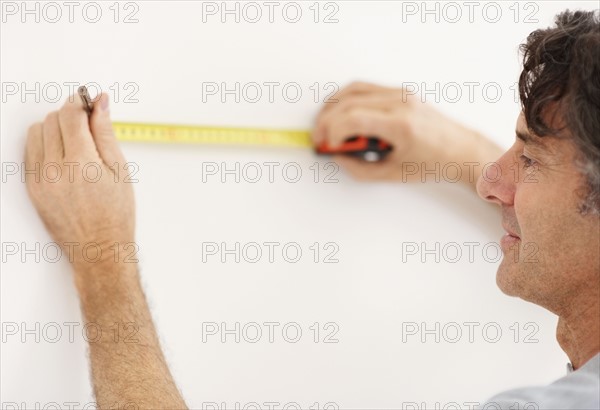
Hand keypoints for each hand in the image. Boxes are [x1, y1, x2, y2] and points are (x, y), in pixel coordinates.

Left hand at [25, 93, 134, 269]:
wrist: (99, 249)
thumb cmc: (116, 215)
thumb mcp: (120, 170)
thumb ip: (106, 133)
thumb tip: (100, 104)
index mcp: (82, 163)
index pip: (70, 115)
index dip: (81, 103)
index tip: (89, 102)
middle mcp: (55, 170)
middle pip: (52, 120)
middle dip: (70, 117)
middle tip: (88, 127)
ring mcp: (39, 179)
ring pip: (37, 132)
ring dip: (54, 129)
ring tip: (75, 144)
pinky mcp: (31, 188)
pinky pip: (30, 151)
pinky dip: (44, 146)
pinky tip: (63, 156)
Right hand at [312, 82, 494, 184]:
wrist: (461, 149)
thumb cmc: (434, 163)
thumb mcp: (393, 174)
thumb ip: (360, 169)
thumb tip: (337, 157)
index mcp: (401, 125)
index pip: (353, 118)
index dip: (332, 132)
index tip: (327, 145)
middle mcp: (400, 103)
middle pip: (348, 102)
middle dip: (326, 121)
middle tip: (319, 138)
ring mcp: (400, 94)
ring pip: (353, 89)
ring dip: (332, 106)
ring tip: (324, 124)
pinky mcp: (399, 92)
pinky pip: (364, 88)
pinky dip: (346, 99)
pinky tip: (339, 113)